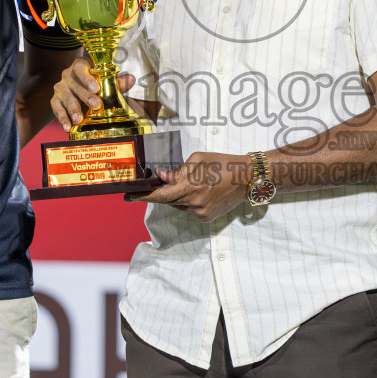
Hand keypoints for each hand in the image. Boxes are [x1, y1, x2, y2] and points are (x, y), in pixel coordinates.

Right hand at [49, 56, 131, 132]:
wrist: (77, 88)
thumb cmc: (94, 82)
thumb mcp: (105, 80)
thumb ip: (116, 81)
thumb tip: (130, 79)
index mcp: (80, 66)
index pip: (81, 69)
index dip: (87, 78)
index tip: (96, 88)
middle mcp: (68, 76)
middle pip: (75, 86)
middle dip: (85, 97)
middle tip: (95, 105)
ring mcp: (60, 89)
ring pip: (66, 98)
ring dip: (73, 110)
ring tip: (78, 120)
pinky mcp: (55, 100)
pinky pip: (57, 109)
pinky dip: (62, 119)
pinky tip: (68, 127)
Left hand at [130, 151, 248, 222]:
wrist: (248, 178)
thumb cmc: (224, 164)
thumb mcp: (198, 160)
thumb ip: (177, 171)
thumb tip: (161, 176)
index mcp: (191, 186)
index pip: (160, 195)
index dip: (142, 196)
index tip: (128, 196)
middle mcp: (194, 203)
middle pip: (168, 200)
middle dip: (164, 191)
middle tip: (166, 180)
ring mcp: (201, 212)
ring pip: (178, 205)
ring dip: (178, 196)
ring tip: (194, 183)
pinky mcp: (206, 217)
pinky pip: (189, 210)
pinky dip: (189, 201)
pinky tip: (202, 191)